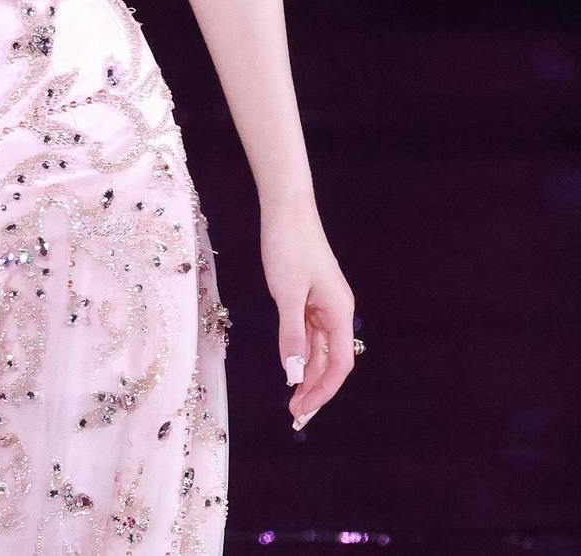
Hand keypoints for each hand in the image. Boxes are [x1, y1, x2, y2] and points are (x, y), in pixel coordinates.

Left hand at [260, 200, 356, 429]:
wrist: (286, 210)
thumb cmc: (289, 247)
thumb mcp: (286, 294)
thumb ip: (291, 335)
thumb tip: (294, 374)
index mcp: (339, 312)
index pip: (339, 364)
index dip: (323, 391)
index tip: (303, 411)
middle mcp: (337, 312)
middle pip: (332, 361)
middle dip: (316, 389)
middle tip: (294, 415)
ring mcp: (324, 304)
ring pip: (320, 350)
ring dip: (308, 374)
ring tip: (292, 399)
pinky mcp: (311, 297)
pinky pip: (309, 333)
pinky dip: (302, 352)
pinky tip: (291, 367)